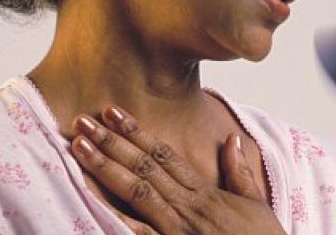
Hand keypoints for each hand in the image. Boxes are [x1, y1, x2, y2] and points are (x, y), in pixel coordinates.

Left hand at [69, 106, 286, 234]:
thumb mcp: (256, 205)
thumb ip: (239, 172)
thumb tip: (231, 139)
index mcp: (204, 193)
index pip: (164, 155)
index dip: (136, 132)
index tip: (113, 113)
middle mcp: (187, 207)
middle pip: (143, 167)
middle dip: (111, 142)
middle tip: (82, 121)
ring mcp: (177, 231)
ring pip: (136, 193)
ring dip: (105, 168)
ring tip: (79, 147)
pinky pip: (139, 232)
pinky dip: (116, 217)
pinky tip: (91, 200)